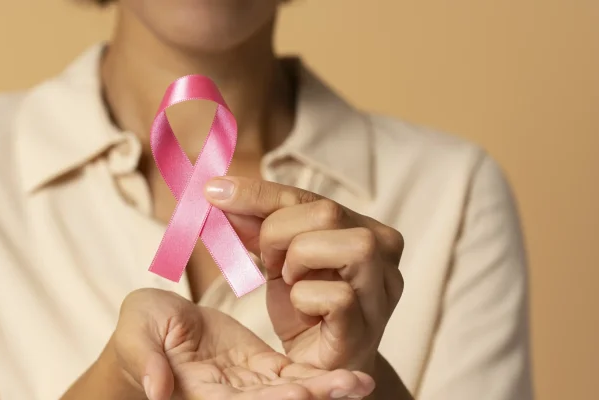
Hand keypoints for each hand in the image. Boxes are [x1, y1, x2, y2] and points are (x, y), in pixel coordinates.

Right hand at [111, 288, 375, 399]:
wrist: (154, 326)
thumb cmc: (139, 330)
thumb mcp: (136, 335)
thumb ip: (146, 360)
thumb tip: (158, 390)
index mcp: (199, 394)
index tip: (300, 394)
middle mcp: (228, 397)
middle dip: (312, 396)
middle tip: (350, 385)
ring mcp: (248, 386)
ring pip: (292, 391)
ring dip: (326, 390)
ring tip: (361, 382)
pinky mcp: (261, 369)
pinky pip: (294, 374)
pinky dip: (321, 377)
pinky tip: (352, 375)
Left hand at [204, 177, 404, 371]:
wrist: (319, 367)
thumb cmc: (307, 309)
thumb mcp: (278, 260)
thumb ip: (256, 227)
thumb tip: (220, 193)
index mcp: (362, 225)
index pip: (307, 196)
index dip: (258, 193)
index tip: (214, 191)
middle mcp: (383, 251)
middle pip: (328, 213)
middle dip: (279, 233)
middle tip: (269, 261)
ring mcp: (381, 291)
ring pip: (351, 246)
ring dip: (303, 261)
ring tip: (291, 282)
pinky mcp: (367, 327)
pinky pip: (339, 297)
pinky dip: (307, 299)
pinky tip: (303, 308)